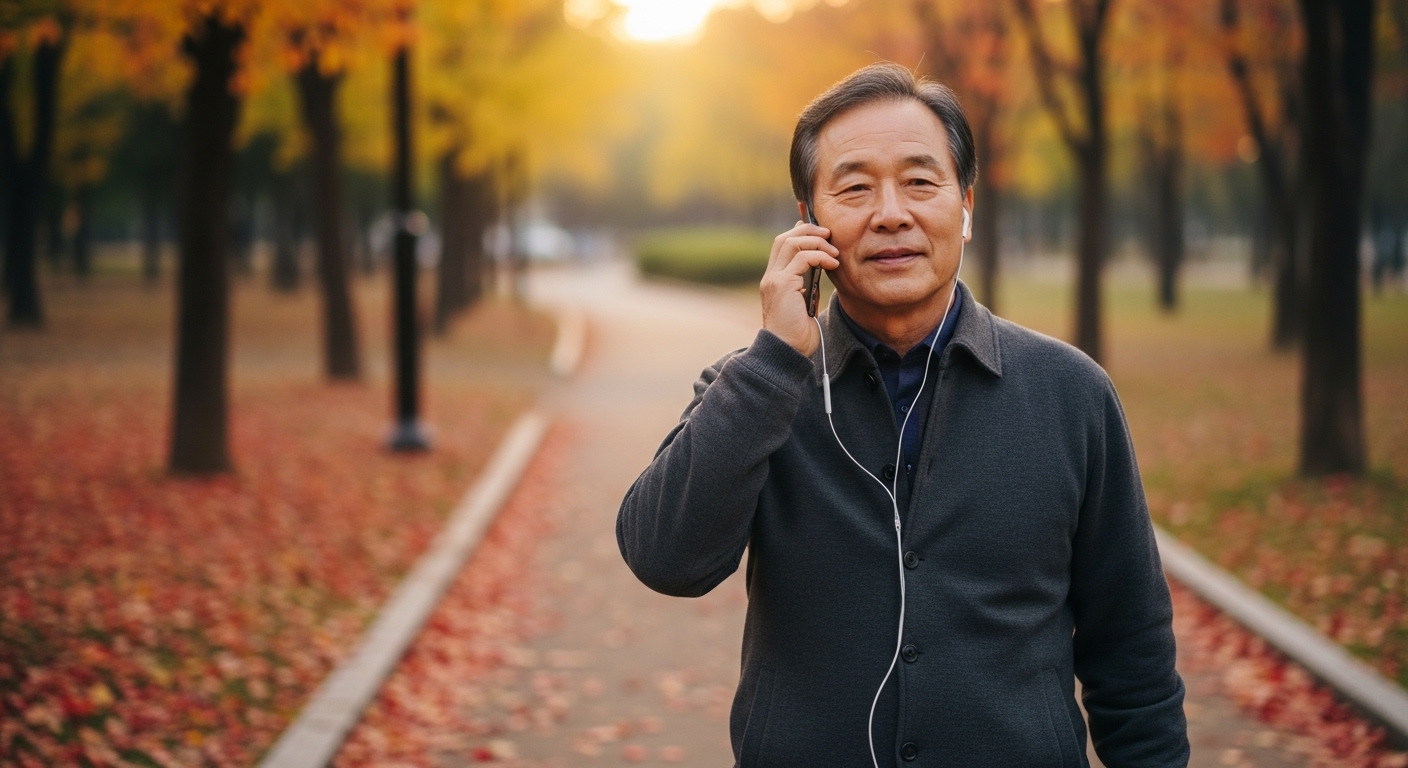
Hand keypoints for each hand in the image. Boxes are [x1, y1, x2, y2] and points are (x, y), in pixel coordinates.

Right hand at [761, 221, 839, 355]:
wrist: (787, 353)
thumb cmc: (797, 334)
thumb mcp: (804, 304)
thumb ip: (807, 285)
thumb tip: (821, 269)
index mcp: (774, 280)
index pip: (782, 245)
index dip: (799, 232)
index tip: (821, 233)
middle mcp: (771, 277)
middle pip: (784, 238)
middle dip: (808, 230)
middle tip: (829, 234)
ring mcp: (774, 279)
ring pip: (792, 243)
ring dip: (817, 242)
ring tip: (834, 251)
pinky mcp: (782, 285)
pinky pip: (803, 258)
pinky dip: (821, 256)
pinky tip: (833, 263)